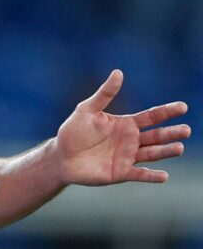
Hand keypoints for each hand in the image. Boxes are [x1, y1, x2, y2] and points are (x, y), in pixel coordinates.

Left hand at [56, 70, 190, 185]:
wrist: (62, 156)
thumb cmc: (73, 131)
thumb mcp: (87, 109)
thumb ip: (104, 94)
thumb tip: (118, 72)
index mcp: (126, 124)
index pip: (151, 117)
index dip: (166, 111)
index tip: (183, 106)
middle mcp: (131, 140)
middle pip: (156, 136)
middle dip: (171, 133)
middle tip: (186, 129)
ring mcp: (128, 157)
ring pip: (152, 154)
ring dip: (166, 151)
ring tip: (179, 147)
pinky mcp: (121, 173)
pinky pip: (140, 175)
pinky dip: (151, 176)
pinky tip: (164, 175)